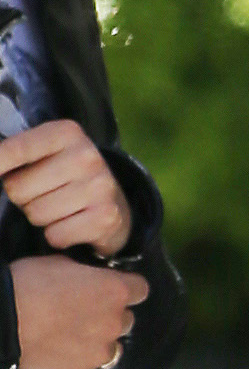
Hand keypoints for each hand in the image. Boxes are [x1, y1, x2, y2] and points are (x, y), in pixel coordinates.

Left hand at [0, 120, 130, 254]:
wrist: (116, 203)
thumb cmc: (68, 174)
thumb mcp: (46, 152)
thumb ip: (14, 154)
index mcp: (67, 133)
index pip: (14, 150)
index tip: (1, 173)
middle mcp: (86, 157)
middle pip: (17, 189)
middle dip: (23, 197)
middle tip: (42, 193)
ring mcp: (99, 188)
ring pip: (35, 214)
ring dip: (40, 217)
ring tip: (58, 208)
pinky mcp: (105, 218)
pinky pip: (55, 235)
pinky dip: (58, 235)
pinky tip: (71, 224)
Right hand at [11, 256, 144, 368]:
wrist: (2, 319)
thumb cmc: (27, 282)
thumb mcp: (59, 263)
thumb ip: (83, 274)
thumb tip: (85, 278)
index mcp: (115, 291)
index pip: (140, 289)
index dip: (125, 289)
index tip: (109, 291)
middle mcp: (116, 323)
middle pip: (126, 321)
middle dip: (108, 318)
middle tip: (81, 316)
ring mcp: (100, 353)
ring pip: (112, 351)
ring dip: (98, 346)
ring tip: (72, 342)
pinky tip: (67, 365)